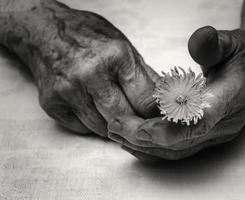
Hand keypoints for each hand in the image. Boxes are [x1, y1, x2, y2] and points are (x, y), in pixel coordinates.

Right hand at [0, 1, 158, 136]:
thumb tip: (164, 99)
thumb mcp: (123, 46)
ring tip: (113, 110)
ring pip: (102, 128)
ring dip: (112, 125)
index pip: (145, 99)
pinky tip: (92, 107)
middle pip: (124, 117)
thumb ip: (145, 75)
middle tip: (138, 121)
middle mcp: (91, 73)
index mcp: (116, 56)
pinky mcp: (52, 103)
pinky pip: (81, 128)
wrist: (45, 32)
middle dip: (134, 123)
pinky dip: (91, 123)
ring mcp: (69, 90)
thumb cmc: (88, 37)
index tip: (156, 117)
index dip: (154, 112)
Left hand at [107, 26, 244, 159]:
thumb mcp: (234, 42)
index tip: (136, 127)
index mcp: (230, 99)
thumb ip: (215, 44)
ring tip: (118, 133)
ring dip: (145, 146)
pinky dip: (155, 147)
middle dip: (143, 137)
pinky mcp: (207, 136)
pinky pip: (178, 150)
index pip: (197, 122)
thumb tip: (199, 39)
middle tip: (115, 126)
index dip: (166, 129)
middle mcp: (223, 124)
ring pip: (177, 151)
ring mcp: (216, 134)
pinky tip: (136, 139)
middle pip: (179, 141)